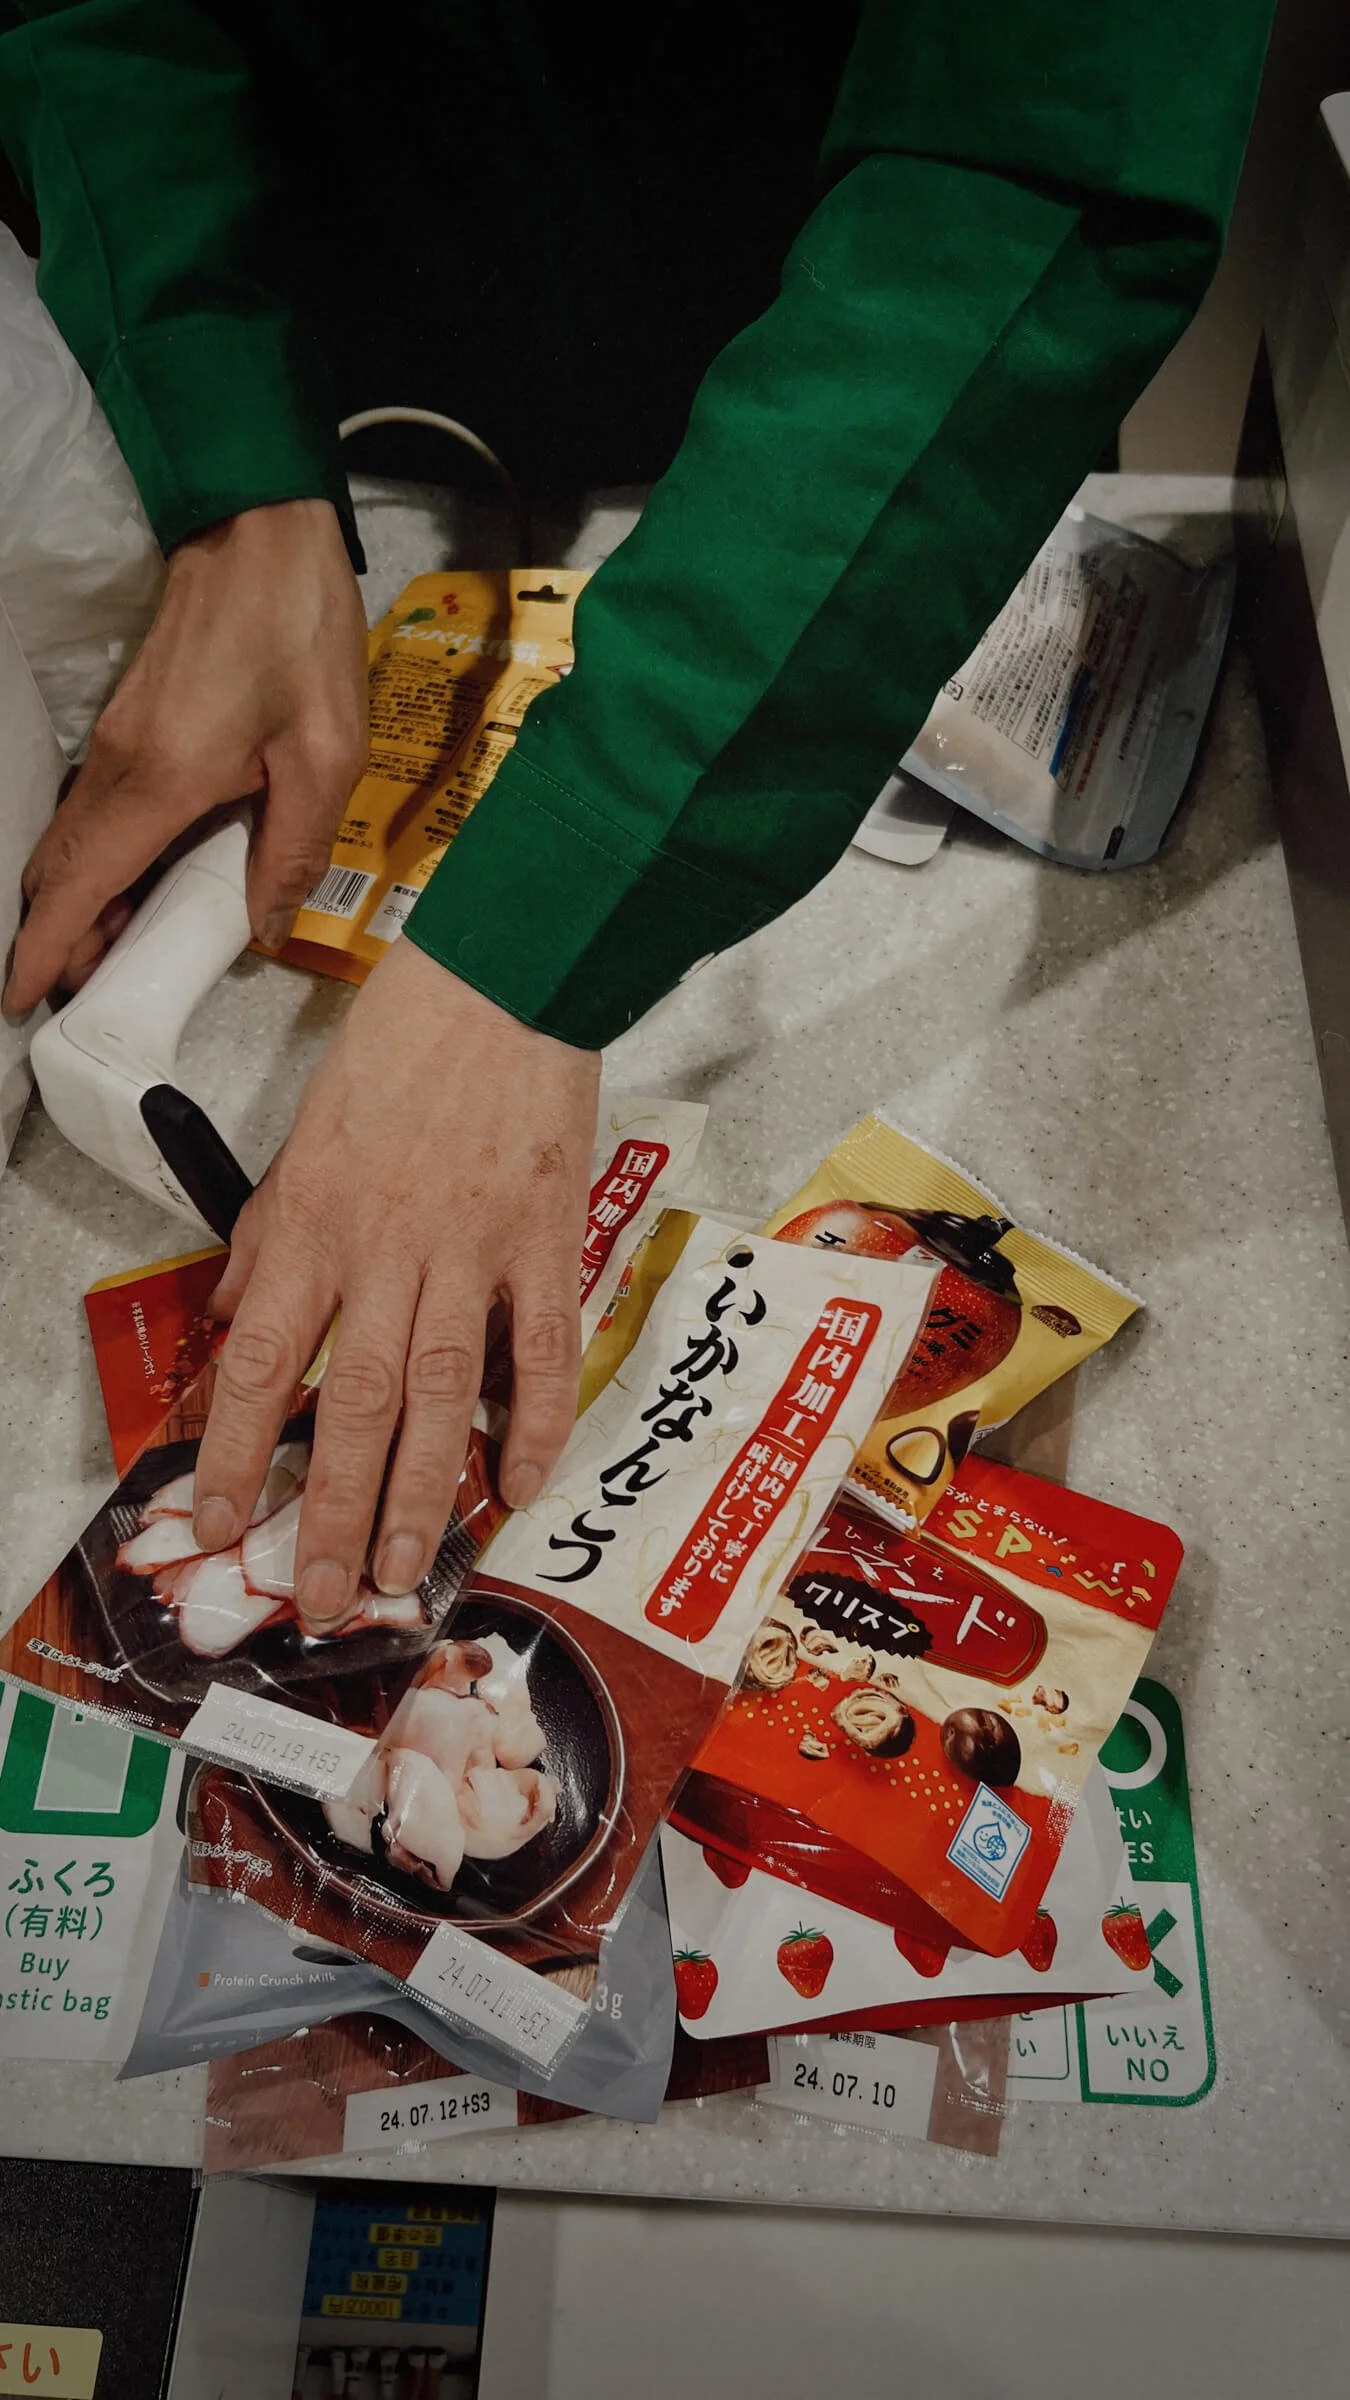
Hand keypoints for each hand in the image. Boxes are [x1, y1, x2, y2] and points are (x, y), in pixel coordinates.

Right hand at [3, 499, 366, 1014]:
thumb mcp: (327, 756)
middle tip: (91, 987)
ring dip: (82, 899)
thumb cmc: (299, 633)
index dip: (45, 948)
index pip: (79, 884)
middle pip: (59, 870)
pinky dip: (101, 858)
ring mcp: (116, 741)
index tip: (25, 996)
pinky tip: (144, 879)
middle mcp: (119, 766)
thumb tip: (265, 926)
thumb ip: (295, 851)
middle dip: (62, 937)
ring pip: (73, 841)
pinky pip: (96, 810)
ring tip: (121, 945)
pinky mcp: (130, 724)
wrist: (261, 534)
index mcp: (161, 782)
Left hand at [190, 940, 600, 1630]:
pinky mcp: (550, 1240)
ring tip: (408, 1575)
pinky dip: (535, 1424)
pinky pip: (544, 1351)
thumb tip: (241, 1313)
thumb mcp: (305, 1133)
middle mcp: (388, 1247)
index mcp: (315, 1220)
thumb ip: (273, 1232)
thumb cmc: (402, 1044)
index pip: (258, 1361)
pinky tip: (521, 1486)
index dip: (234, 1453)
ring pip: (442, 1397)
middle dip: (333, 1514)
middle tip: (324, 1596)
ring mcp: (474, 1248)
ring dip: (424, 1497)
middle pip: (350, 1405)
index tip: (220, 1523)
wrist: (506, 975)